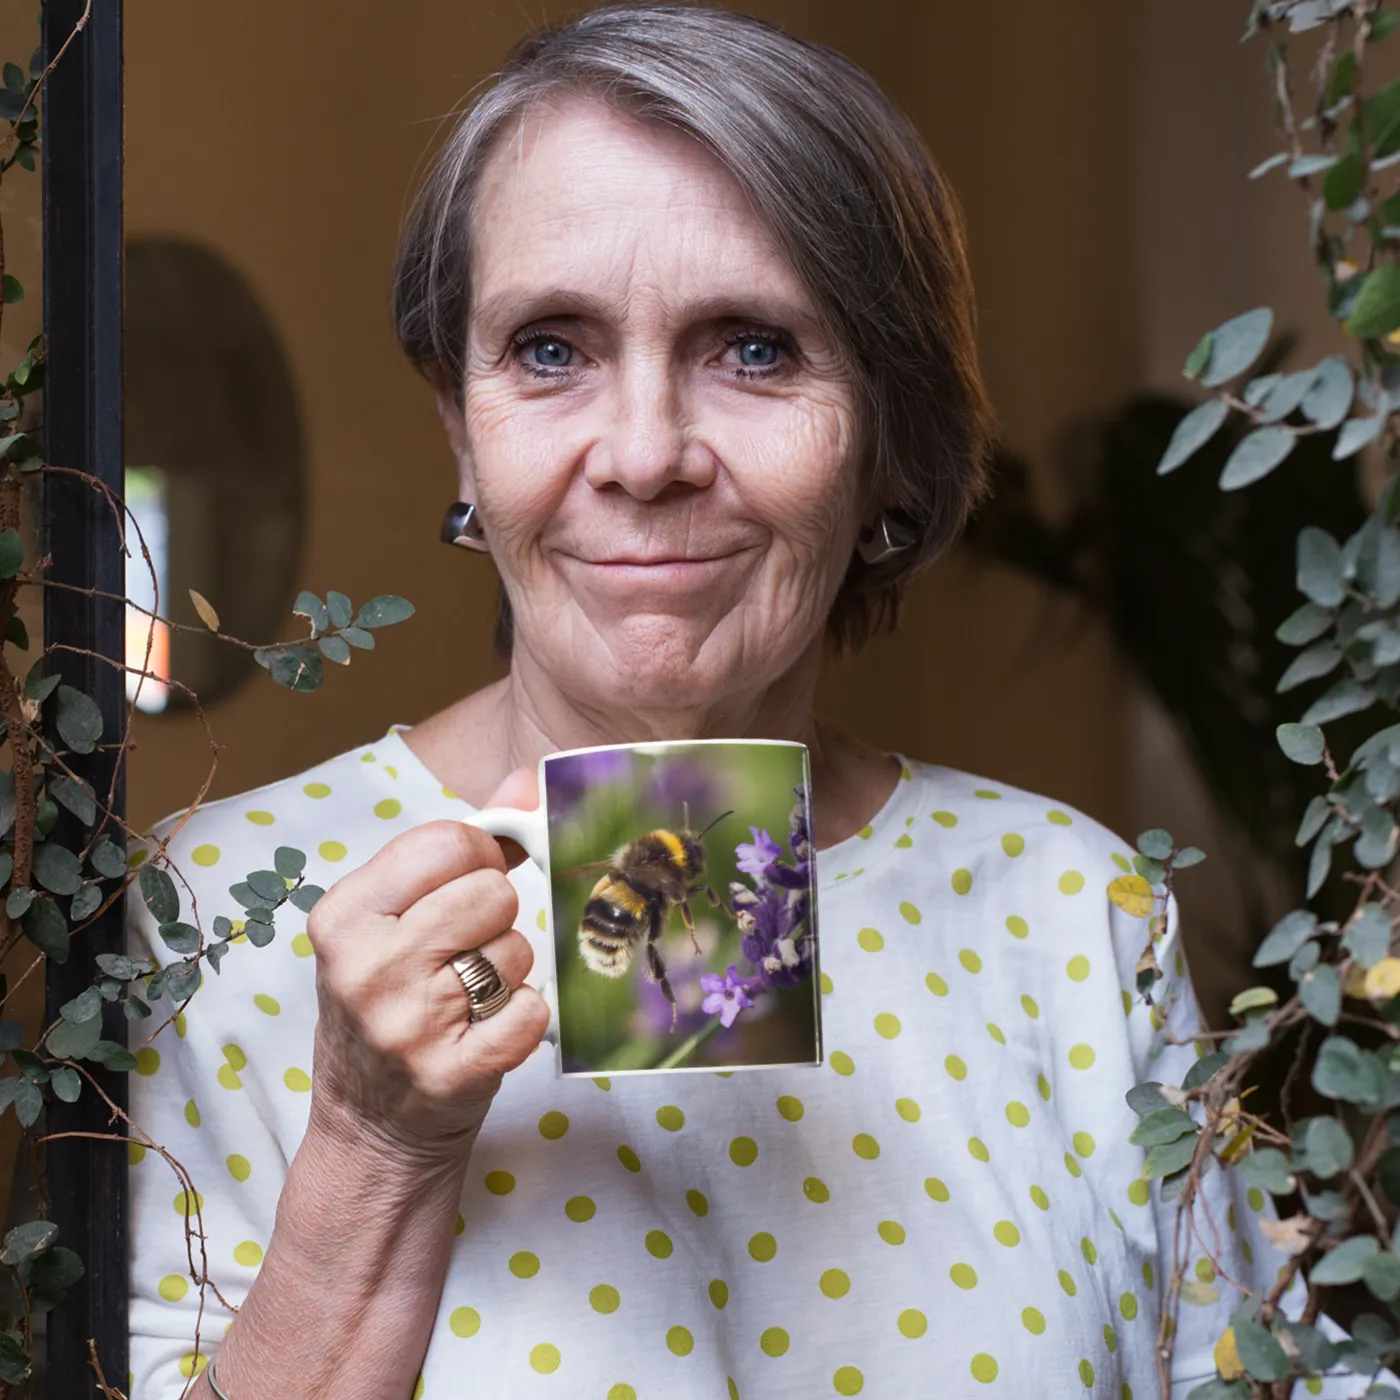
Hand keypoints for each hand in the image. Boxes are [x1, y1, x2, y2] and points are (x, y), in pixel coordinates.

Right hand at [304, 769, 549, 1162]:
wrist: (368, 1128)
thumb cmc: (387, 1003)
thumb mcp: (394, 919)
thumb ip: (459, 846)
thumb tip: (526, 782)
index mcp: (344, 914)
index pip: (450, 842)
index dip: (477, 860)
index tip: (462, 888)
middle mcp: (366, 965)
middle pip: (492, 893)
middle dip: (494, 919)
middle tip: (462, 954)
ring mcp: (406, 1025)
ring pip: (517, 951)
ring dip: (509, 972)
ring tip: (468, 998)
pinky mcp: (449, 1075)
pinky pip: (532, 1013)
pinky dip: (525, 1020)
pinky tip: (488, 1031)